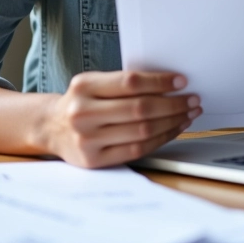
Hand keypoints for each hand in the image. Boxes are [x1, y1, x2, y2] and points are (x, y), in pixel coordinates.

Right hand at [45, 70, 201, 167]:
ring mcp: (88, 139)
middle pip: (139, 108)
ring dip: (171, 122)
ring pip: (141, 130)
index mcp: (84, 86)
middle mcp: (83, 112)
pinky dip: (160, 139)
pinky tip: (172, 130)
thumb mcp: (93, 84)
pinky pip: (137, 149)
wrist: (51, 127)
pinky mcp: (95, 160)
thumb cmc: (81, 102)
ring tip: (187, 114)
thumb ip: (122, 83)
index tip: (181, 82)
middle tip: (192, 100)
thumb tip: (168, 84)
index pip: (130, 82)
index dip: (159, 82)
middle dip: (172, 104)